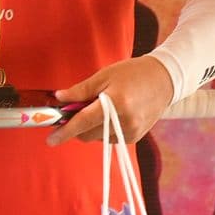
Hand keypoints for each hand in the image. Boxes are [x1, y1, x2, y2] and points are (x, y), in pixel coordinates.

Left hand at [47, 56, 172, 146]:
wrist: (164, 80)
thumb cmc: (132, 74)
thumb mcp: (104, 76)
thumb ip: (80, 90)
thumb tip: (59, 99)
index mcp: (116, 103)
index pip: (84, 122)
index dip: (65, 132)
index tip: (50, 140)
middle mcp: (125, 122)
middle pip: (88, 134)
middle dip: (76, 127)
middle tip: (73, 111)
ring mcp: (132, 132)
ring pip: (97, 138)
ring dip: (90, 128)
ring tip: (99, 108)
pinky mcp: (136, 137)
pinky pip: (109, 139)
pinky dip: (103, 130)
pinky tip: (111, 115)